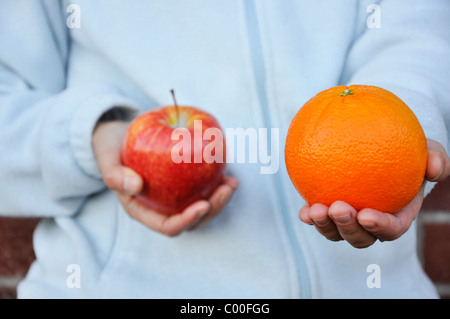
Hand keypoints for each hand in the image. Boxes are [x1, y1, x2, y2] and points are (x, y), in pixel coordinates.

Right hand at [92, 120, 238, 236]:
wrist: (118, 135)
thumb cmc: (111, 149)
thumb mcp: (106, 158)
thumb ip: (114, 175)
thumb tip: (134, 186)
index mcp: (143, 210)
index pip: (168, 226)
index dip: (187, 220)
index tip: (203, 205)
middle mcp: (161, 207)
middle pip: (191, 220)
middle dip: (212, 209)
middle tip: (226, 190)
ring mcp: (174, 196)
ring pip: (202, 206)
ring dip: (220, 198)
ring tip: (232, 182)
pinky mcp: (184, 182)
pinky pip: (203, 187)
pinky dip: (217, 182)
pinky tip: (228, 170)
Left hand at [298, 139, 449, 247]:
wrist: (380, 146)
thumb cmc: (409, 151)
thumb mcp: (429, 149)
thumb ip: (437, 159)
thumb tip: (434, 168)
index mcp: (397, 215)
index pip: (392, 229)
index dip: (380, 227)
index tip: (366, 215)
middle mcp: (371, 223)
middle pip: (360, 238)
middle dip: (347, 228)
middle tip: (337, 208)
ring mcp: (348, 219)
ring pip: (335, 233)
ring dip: (324, 226)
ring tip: (314, 209)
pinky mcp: (328, 210)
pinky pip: (318, 219)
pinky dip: (310, 218)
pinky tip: (303, 211)